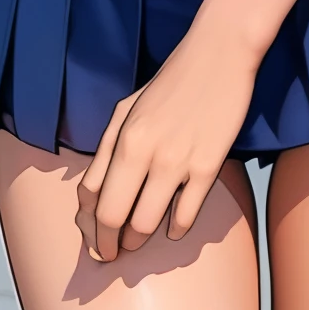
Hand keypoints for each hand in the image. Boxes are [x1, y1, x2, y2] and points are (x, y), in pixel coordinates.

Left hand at [74, 16, 257, 262]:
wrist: (218, 55)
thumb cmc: (169, 82)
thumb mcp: (126, 109)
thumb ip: (108, 150)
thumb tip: (92, 192)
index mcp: (123, 139)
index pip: (92, 199)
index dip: (90, 229)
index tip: (94, 241)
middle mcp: (145, 154)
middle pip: (114, 218)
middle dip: (108, 245)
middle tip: (111, 254)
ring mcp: (178, 162)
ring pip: (147, 223)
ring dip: (138, 241)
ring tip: (137, 243)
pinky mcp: (209, 166)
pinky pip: (187, 214)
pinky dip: (176, 229)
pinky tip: (172, 229)